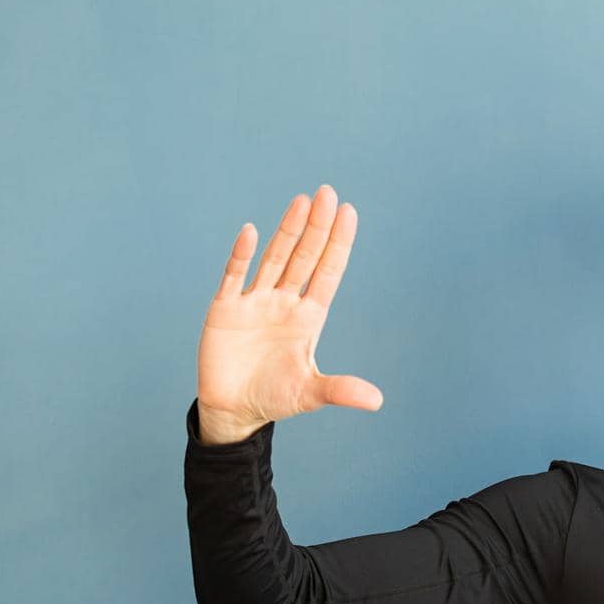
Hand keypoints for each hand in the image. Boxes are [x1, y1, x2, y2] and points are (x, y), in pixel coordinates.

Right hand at [195, 183, 381, 432]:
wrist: (234, 409)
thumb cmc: (274, 397)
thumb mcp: (310, 394)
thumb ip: (341, 391)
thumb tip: (377, 401)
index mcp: (308, 318)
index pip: (327, 273)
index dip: (338, 244)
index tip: (349, 213)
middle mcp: (284, 303)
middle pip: (304, 257)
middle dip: (317, 227)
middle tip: (329, 194)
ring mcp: (255, 302)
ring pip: (274, 258)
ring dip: (288, 231)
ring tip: (303, 201)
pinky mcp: (225, 309)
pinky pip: (234, 276)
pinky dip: (242, 255)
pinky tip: (251, 232)